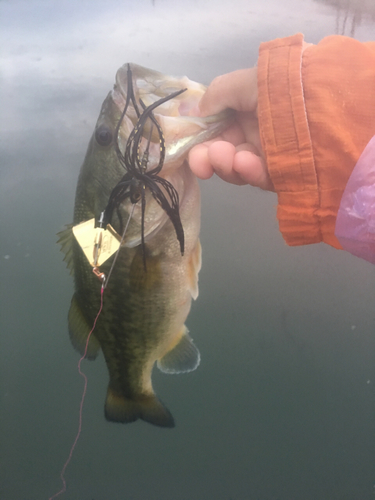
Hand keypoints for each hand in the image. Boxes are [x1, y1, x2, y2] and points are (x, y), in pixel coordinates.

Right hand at [188, 68, 273, 190]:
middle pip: (221, 153)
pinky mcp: (281, 174)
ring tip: (231, 158)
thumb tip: (195, 112)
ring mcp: (267, 155)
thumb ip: (216, 95)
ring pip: (236, 168)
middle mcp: (254, 132)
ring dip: (227, 164)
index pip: (215, 130)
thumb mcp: (244, 81)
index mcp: (244, 110)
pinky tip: (246, 163)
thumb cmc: (280, 88)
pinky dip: (249, 172)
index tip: (187, 149)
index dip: (198, 141)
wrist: (323, 105)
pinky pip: (259, 178)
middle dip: (209, 158)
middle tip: (202, 163)